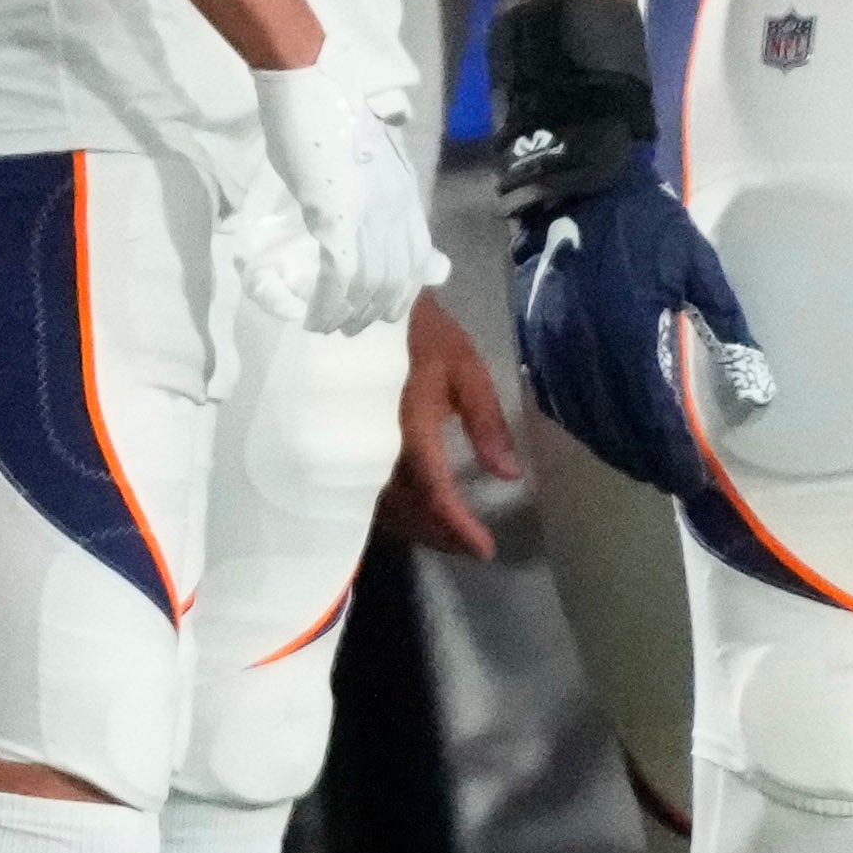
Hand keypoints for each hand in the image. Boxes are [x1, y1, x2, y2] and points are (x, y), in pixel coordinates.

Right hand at [252, 65, 438, 335]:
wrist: (312, 84)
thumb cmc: (330, 108)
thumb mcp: (366, 151)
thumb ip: (375, 179)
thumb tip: (369, 198)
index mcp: (405, 193)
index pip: (417, 258)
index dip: (403, 292)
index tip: (383, 311)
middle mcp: (396, 209)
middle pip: (395, 279)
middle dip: (372, 312)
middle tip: (348, 327)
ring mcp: (368, 215)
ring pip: (369, 285)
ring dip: (347, 314)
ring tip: (325, 327)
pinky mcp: (336, 218)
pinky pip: (340, 277)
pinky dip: (327, 304)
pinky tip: (313, 319)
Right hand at [376, 288, 521, 558]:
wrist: (359, 302)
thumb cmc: (419, 331)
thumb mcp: (464, 366)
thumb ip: (486, 421)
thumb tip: (509, 475)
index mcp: (409, 425)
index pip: (435, 491)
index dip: (458, 526)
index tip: (485, 550)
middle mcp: (374, 445)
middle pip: (407, 510)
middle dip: (441, 536)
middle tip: (474, 549)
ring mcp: (353, 447)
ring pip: (383, 506)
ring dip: (417, 528)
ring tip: (449, 536)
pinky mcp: (344, 444)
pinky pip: (365, 492)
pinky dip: (394, 510)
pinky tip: (415, 512)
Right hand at [507, 171, 771, 501]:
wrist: (578, 187)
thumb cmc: (648, 225)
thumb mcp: (700, 270)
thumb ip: (727, 332)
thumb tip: (758, 392)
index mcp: (631, 331)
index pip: (653, 416)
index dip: (673, 455)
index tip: (693, 479)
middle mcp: (586, 348)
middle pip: (614, 428)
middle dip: (644, 460)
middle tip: (671, 480)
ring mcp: (551, 346)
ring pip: (580, 420)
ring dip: (611, 448)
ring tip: (640, 464)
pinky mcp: (531, 338)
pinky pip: (552, 398)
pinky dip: (578, 424)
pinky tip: (599, 432)